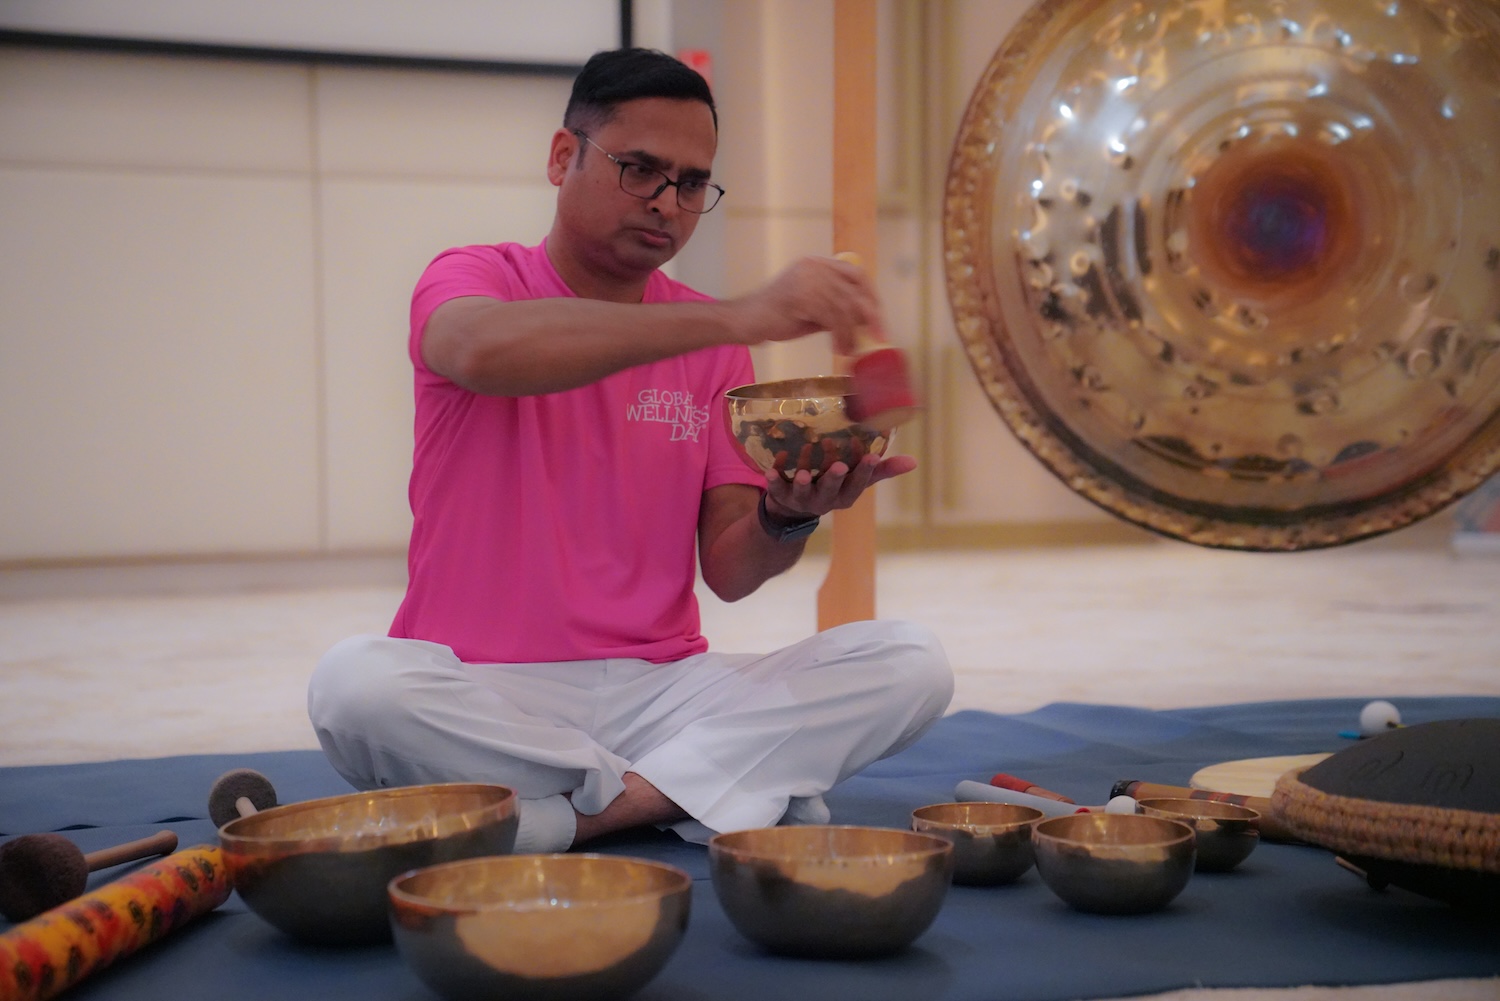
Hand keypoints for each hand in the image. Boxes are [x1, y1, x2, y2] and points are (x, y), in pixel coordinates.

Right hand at [726, 256, 882, 354]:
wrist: (745, 321)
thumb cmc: (776, 317)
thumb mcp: (813, 311)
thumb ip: (836, 310)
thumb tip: (865, 320)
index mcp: (817, 265)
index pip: (855, 273)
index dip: (870, 294)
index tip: (878, 317)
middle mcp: (813, 267)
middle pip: (854, 287)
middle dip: (870, 314)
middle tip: (878, 336)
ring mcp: (806, 280)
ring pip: (844, 306)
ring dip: (852, 332)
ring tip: (849, 350)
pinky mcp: (800, 297)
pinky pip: (832, 317)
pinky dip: (840, 336)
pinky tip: (839, 348)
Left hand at [763, 452, 917, 519]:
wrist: (793, 510)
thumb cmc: (832, 487)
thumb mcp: (856, 480)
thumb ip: (881, 471)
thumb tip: (913, 462)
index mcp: (845, 495)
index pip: (857, 485)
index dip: (863, 472)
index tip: (871, 456)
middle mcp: (824, 500)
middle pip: (830, 491)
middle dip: (834, 478)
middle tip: (839, 466)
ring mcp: (801, 499)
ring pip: (802, 491)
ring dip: (802, 481)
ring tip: (803, 472)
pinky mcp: (780, 494)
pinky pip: (776, 488)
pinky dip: (773, 480)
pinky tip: (770, 470)